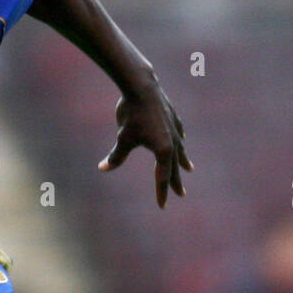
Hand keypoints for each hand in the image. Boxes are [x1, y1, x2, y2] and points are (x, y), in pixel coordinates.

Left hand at [98, 85, 192, 208]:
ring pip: (180, 150)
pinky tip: (182, 140)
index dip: (161, 193)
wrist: (142, 87)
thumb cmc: (131, 114)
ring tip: (189, 169)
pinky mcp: (173, 118)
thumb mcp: (123, 138)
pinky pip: (179, 134)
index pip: (162, 178)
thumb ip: (116, 156)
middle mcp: (173, 142)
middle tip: (181, 195)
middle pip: (174, 167)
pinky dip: (180, 141)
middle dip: (176, 182)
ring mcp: (176, 129)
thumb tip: (103, 168)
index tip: (162, 206)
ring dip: (183, 161)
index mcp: (163, 151)